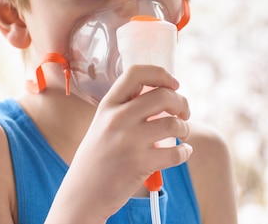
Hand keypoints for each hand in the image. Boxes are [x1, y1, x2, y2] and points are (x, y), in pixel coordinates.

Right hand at [48, 65, 192, 222]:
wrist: (82, 194)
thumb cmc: (98, 158)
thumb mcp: (103, 123)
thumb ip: (126, 108)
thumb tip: (164, 95)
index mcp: (108, 105)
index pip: (136, 73)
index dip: (160, 74)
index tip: (174, 83)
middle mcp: (117, 118)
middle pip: (163, 95)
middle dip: (182, 103)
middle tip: (184, 113)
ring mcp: (128, 141)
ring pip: (173, 123)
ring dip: (185, 128)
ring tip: (182, 134)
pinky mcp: (140, 163)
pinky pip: (176, 152)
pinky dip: (185, 152)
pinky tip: (183, 153)